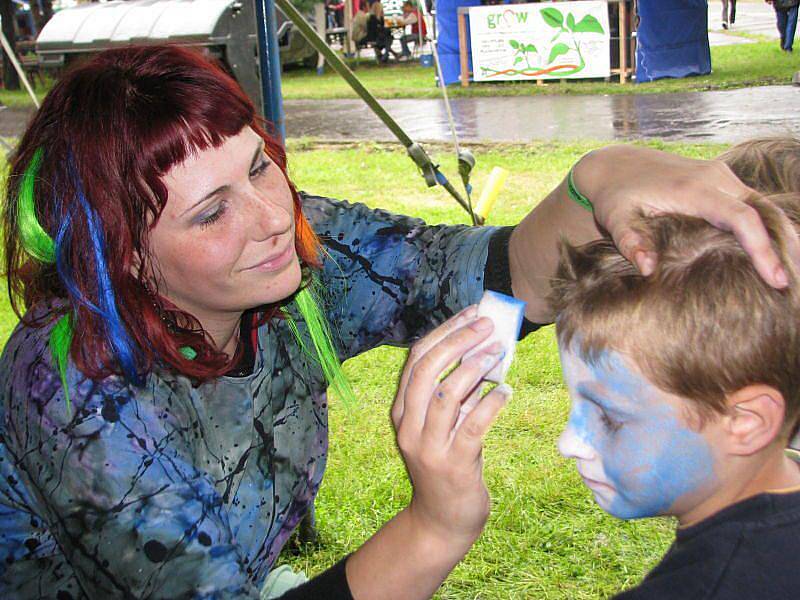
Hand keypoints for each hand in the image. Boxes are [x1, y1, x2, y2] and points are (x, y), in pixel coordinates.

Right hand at [392, 305, 510, 546]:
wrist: (441, 520)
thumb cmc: (446, 465)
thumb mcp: (439, 426)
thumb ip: (452, 394)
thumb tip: (483, 351)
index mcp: (401, 411)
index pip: (416, 359)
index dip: (444, 332)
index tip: (471, 314)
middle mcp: (408, 426)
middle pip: (427, 370)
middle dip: (458, 341)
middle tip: (488, 327)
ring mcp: (429, 447)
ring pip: (447, 394)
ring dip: (474, 367)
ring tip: (498, 351)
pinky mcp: (454, 465)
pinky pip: (473, 425)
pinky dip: (491, 403)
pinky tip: (506, 391)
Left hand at [576, 145, 799, 287]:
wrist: (616, 166)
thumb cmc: (615, 197)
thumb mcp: (615, 218)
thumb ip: (630, 242)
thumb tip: (648, 269)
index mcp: (693, 190)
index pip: (741, 219)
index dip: (761, 249)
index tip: (775, 280)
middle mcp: (715, 178)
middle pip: (765, 211)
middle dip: (784, 246)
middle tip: (792, 286)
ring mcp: (722, 176)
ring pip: (764, 206)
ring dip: (782, 236)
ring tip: (791, 274)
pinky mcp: (722, 181)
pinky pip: (754, 203)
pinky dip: (769, 227)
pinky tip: (777, 253)